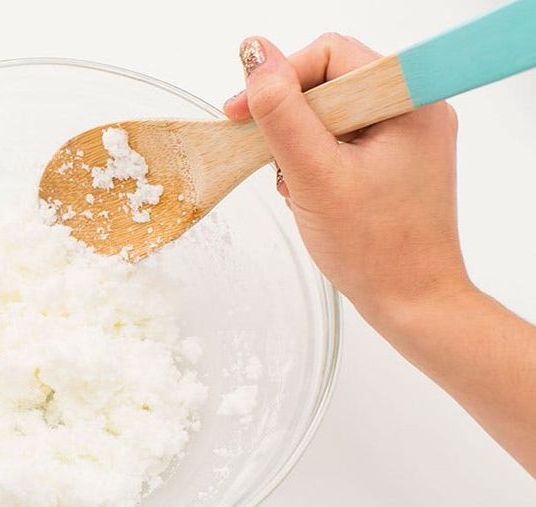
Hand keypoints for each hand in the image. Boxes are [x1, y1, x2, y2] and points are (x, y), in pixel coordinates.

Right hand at [224, 35, 535, 473]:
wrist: (411, 302)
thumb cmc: (377, 249)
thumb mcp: (315, 174)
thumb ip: (281, 112)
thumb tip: (255, 57)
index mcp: (408, 101)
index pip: (329, 55)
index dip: (278, 79)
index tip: (241, 112)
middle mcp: (413, 110)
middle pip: (329, 83)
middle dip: (289, 121)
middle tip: (270, 157)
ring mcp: (404, 137)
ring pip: (329, 115)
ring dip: (299, 146)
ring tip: (300, 187)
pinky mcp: (392, 161)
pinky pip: (340, 141)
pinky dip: (314, 163)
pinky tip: (312, 194)